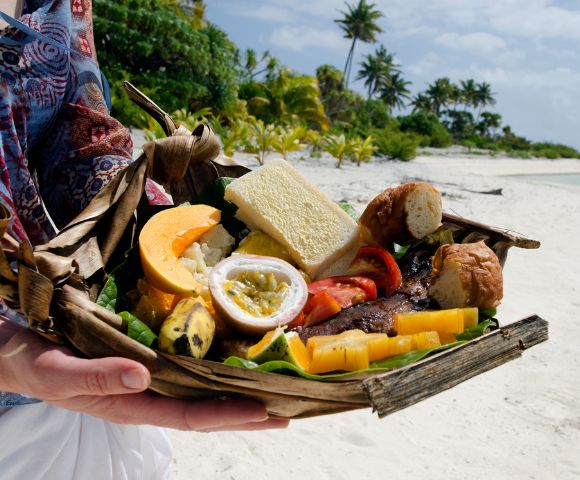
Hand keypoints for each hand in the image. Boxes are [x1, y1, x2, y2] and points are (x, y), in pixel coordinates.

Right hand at [0, 319, 288, 430]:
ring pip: (201, 389)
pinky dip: (215, 368)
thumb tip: (144, 376)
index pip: (189, 416)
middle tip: (289, 410)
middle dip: (246, 412)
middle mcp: (149, 394)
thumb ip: (98, 377)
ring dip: (236, 391)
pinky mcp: (148, 358)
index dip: (227, 414)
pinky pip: (188, 367)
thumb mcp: (60, 374)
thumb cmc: (39, 364)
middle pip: (206, 408)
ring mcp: (151, 377)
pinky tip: (233, 363)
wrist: (24, 349)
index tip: (263, 411)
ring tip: (274, 390)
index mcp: (133, 405)